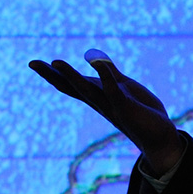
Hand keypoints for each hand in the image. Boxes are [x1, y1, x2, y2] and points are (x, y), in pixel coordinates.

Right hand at [29, 49, 183, 174]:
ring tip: (56, 62)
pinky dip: (105, 74)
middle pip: (71, 87)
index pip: (70, 84)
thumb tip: (96, 57)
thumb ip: (110, 72)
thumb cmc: (141, 111)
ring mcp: (110, 104)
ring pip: (87, 89)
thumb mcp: (123, 86)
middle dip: (52, 75)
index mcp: (97, 96)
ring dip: (72, 75)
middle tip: (33, 63)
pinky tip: (96, 60)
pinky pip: (113, 89)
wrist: (159, 136)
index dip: (52, 74)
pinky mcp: (125, 106)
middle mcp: (99, 101)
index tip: (34, 63)